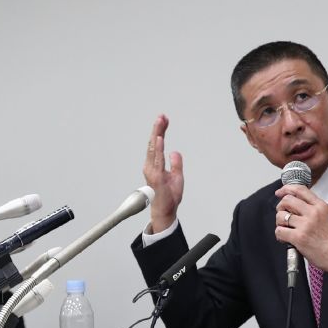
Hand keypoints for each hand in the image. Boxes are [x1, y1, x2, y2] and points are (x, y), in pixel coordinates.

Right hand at [142, 115, 183, 232]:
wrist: (165, 211)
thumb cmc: (169, 196)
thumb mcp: (177, 177)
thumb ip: (176, 164)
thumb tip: (175, 152)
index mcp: (155, 165)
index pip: (157, 145)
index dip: (160, 131)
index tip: (164, 120)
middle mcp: (151, 166)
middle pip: (153, 143)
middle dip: (157, 129)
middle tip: (161, 116)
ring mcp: (152, 171)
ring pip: (154, 148)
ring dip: (157, 134)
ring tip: (160, 122)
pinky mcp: (156, 176)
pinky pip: (157, 160)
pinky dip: (158, 148)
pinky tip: (159, 138)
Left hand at [274, 185, 327, 278]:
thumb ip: (314, 208)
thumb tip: (298, 205)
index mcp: (320, 206)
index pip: (300, 189)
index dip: (286, 189)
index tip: (280, 193)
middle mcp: (313, 213)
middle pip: (287, 200)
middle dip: (280, 207)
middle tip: (282, 215)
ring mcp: (305, 225)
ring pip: (280, 215)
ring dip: (279, 222)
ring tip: (285, 228)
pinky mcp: (299, 237)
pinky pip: (279, 230)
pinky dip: (279, 234)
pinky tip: (285, 238)